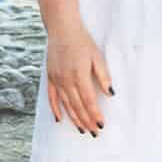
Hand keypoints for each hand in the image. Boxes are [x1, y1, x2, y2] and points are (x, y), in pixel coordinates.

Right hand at [44, 22, 114, 136]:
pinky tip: (59, 119)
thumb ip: (103, 76)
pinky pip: (52, 98)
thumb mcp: (97, 56)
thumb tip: (110, 93)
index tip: (101, 125)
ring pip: (66, 105)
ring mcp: (57, 80)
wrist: (62, 29)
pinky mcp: (50, 78)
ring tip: (82, 130)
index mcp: (80, 75)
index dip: (95, 114)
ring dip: (74, 119)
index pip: (89, 101)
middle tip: (94, 132)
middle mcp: (66, 80)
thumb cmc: (82, 41)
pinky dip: (55, 110)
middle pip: (77, 106)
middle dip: (86, 121)